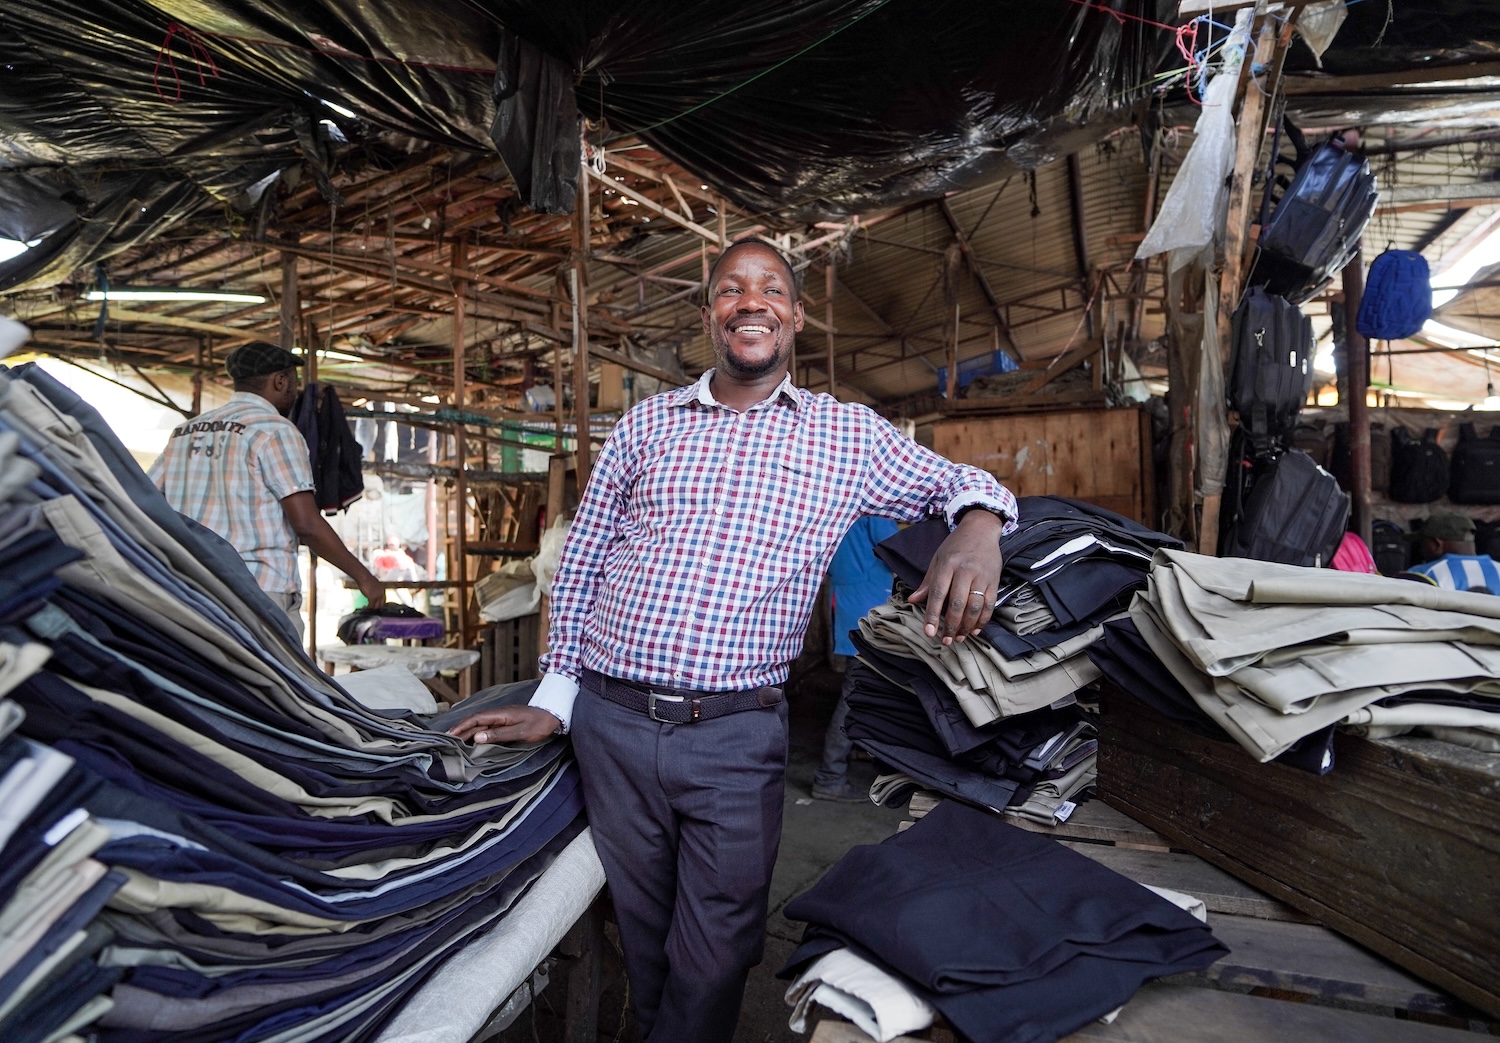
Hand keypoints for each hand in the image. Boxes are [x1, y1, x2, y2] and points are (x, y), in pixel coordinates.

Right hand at [358, 576, 386, 607]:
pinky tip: (364, 607)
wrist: (364, 577)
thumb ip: (376, 588)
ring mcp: (377, 596)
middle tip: (370, 608)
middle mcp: (382, 593)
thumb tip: (373, 591)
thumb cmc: (367, 578)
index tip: (375, 605)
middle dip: (376, 608)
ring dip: (371, 609)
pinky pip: (371, 606)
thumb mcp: (374, 584)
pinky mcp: (372, 598)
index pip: (384, 600)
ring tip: (366, 608)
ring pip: (376, 606)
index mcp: (383, 590)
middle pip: (381, 604)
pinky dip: (367, 608)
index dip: (380, 604)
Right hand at [447, 706, 561, 744]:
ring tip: (456, 741)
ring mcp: (502, 717)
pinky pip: (487, 726)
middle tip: (448, 741)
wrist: (554, 716)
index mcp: (501, 714)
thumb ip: (499, 734)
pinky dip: (477, 732)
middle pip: (475, 721)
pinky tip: (473, 738)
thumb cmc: (539, 724)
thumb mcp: (520, 731)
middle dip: (461, 729)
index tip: (450, 734)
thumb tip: (477, 737)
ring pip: (480, 724)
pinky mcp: (506, 722)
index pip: (476, 718)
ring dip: (468, 731)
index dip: (462, 726)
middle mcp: (499, 714)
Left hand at [907, 510, 1002, 645]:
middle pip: (958, 604)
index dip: (933, 615)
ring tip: (958, 638)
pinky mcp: (995, 580)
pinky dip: (983, 620)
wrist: (981, 529)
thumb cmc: (956, 546)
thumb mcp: (937, 559)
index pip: (938, 593)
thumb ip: (928, 582)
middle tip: (945, 640)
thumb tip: (913, 601)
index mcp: (948, 564)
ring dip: (966, 626)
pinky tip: (975, 630)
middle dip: (951, 626)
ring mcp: (982, 576)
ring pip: (975, 607)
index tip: (929, 632)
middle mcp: (966, 571)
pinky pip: (989, 605)